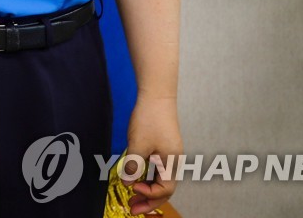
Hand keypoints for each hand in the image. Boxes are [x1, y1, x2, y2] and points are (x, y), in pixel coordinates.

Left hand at [122, 95, 181, 214]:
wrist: (157, 95)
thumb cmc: (150, 118)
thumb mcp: (138, 144)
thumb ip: (134, 165)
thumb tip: (128, 182)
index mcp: (172, 162)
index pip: (165, 189)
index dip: (149, 193)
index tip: (132, 189)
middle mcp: (174, 161)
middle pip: (165, 188)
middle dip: (150, 200)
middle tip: (133, 209)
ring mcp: (170, 154)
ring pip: (162, 179)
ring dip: (148, 190)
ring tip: (133, 198)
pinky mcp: (164, 147)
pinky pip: (159, 170)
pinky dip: (149, 178)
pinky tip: (137, 179)